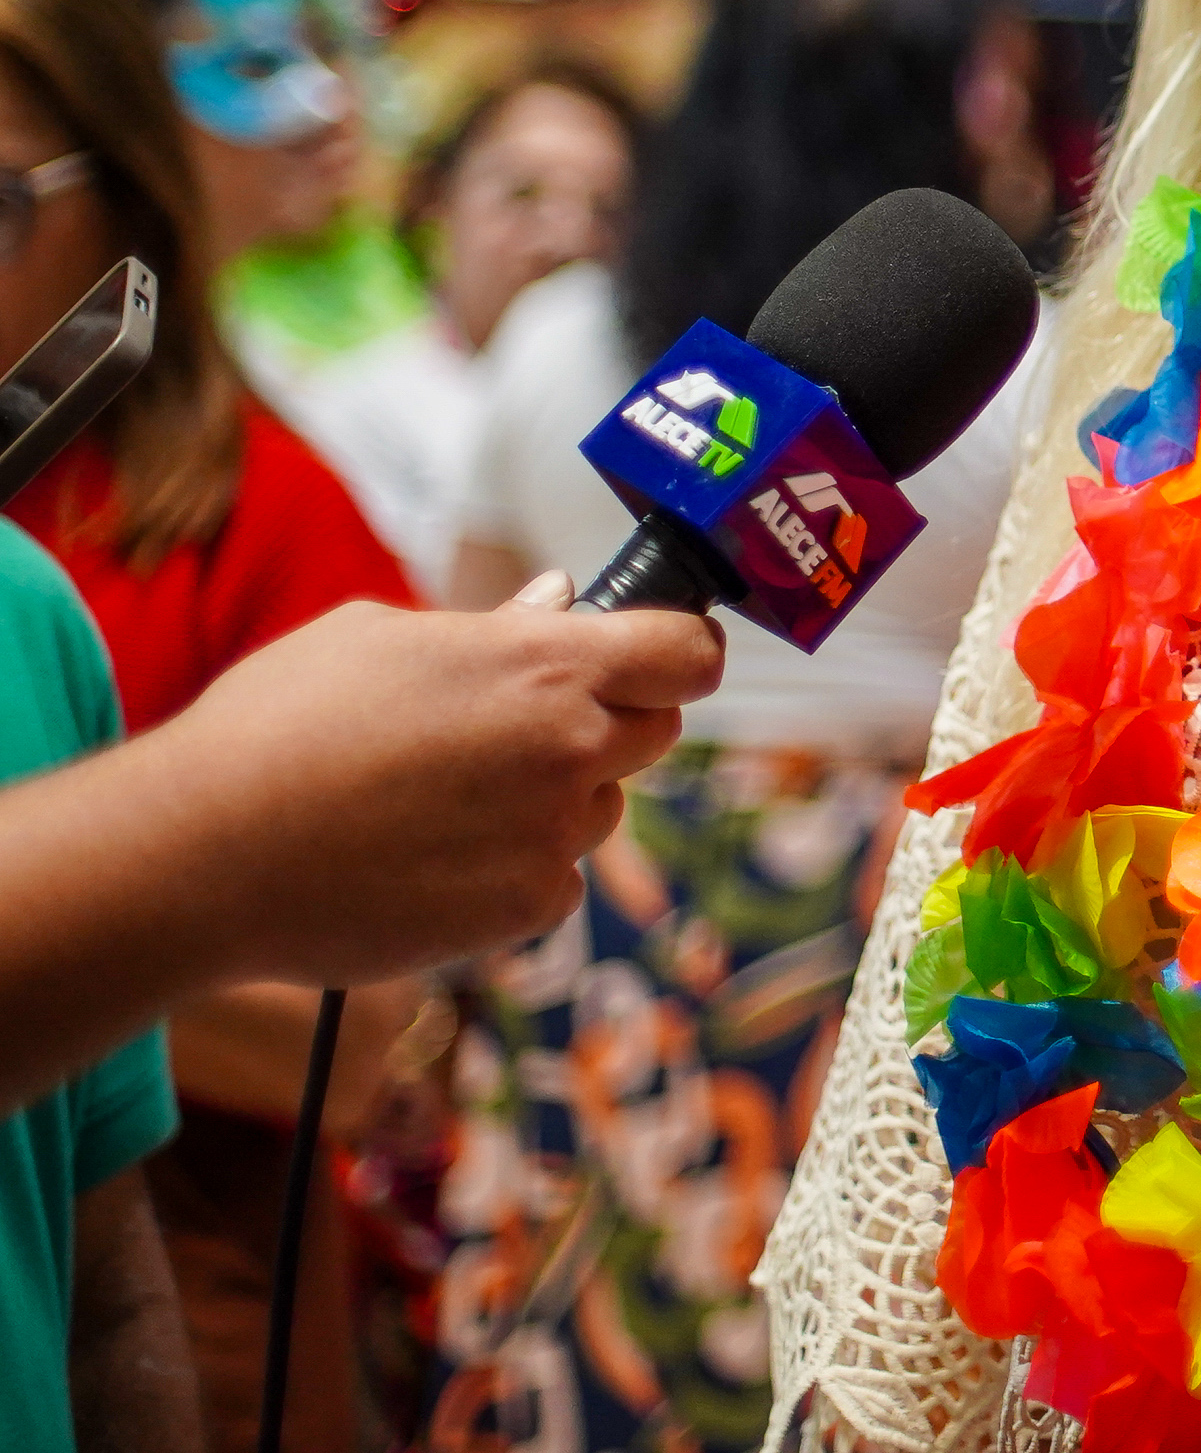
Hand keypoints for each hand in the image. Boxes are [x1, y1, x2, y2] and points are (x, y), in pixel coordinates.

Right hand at [159, 578, 719, 982]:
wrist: (203, 855)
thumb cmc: (278, 727)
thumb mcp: (381, 635)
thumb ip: (494, 627)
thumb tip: (559, 603)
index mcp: (547, 663)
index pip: (686, 652)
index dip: (678, 651)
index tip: (659, 657)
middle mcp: (570, 747)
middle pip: (655, 730)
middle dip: (610, 723)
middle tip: (523, 730)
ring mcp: (553, 833)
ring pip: (600, 807)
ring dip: (557, 799)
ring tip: (446, 800)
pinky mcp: (526, 908)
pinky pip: (556, 877)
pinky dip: (516, 868)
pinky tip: (434, 857)